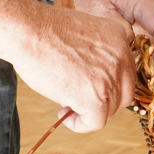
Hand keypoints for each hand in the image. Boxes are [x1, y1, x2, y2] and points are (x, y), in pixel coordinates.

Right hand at [11, 5, 137, 132]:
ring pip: (111, 109)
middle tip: (83, 99)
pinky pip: (96, 122)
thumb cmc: (44, 29)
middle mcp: (121, 57)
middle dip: (106, 100)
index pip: (126, 69)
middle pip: (125, 92)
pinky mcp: (95, 98)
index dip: (111, 82)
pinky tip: (64, 115)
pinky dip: (81, 124)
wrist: (27, 31)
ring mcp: (110, 78)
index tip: (92, 84)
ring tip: (67, 104)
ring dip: (90, 111)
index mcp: (119, 37)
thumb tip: (94, 76)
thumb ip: (99, 49)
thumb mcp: (85, 29)